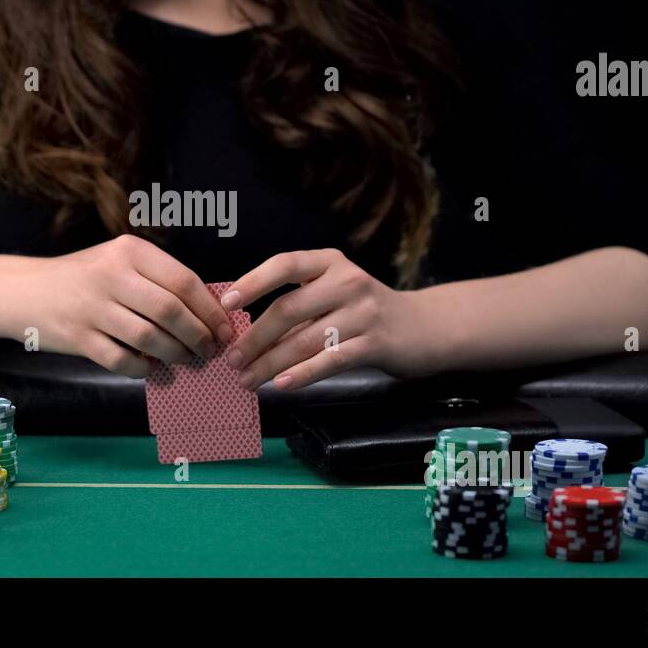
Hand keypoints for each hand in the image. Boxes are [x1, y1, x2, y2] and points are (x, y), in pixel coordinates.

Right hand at [0, 235, 232, 377]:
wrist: (25, 290)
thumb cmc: (84, 278)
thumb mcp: (119, 262)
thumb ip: (159, 280)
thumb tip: (208, 312)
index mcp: (130, 251)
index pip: (184, 281)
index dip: (210, 310)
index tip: (224, 329)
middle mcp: (112, 275)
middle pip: (171, 310)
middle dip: (199, 335)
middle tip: (210, 350)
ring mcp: (93, 307)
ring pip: (150, 338)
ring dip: (176, 354)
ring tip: (187, 360)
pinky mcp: (78, 337)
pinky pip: (122, 360)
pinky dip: (143, 368)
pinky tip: (151, 367)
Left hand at [221, 248, 443, 389]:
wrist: (423, 327)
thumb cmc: (365, 311)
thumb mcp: (334, 293)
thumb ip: (298, 304)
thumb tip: (245, 332)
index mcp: (329, 262)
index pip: (284, 264)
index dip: (252, 282)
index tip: (225, 304)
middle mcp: (347, 280)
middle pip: (288, 308)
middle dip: (254, 338)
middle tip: (233, 360)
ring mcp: (363, 311)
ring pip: (304, 340)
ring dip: (270, 364)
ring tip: (248, 380)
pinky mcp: (375, 343)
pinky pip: (330, 361)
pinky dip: (302, 375)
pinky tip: (281, 386)